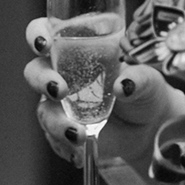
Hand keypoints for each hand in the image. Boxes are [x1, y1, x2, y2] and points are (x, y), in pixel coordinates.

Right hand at [24, 17, 184, 168]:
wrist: (149, 127)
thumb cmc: (144, 89)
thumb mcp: (148, 79)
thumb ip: (138, 78)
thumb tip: (123, 85)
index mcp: (76, 46)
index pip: (45, 31)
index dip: (37, 35)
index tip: (44, 44)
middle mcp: (61, 72)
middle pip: (34, 71)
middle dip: (42, 80)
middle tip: (61, 90)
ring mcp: (60, 104)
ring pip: (44, 110)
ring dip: (57, 122)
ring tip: (79, 134)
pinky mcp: (64, 129)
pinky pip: (54, 137)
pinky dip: (65, 145)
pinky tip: (79, 152)